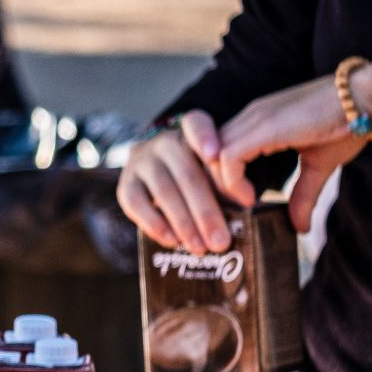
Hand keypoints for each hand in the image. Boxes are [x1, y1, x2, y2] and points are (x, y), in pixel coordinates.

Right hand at [115, 111, 230, 251]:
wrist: (161, 171)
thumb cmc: (199, 174)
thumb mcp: (215, 170)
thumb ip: (229, 181)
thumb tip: (246, 201)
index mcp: (191, 132)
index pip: (195, 124)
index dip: (204, 138)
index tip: (215, 155)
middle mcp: (164, 142)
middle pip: (186, 174)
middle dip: (205, 211)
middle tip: (220, 241)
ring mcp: (141, 161)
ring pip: (163, 191)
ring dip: (184, 223)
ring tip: (200, 247)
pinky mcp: (125, 182)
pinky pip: (135, 203)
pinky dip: (154, 224)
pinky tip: (171, 240)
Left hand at [213, 74, 367, 232]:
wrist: (366, 96)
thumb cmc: (346, 124)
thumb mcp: (318, 166)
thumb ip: (303, 195)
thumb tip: (300, 228)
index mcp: (255, 123)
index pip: (214, 150)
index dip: (215, 178)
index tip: (232, 202)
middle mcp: (248, 119)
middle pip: (204, 154)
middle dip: (209, 186)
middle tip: (227, 211)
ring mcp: (253, 121)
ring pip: (211, 156)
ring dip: (218, 187)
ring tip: (239, 206)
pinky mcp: (264, 128)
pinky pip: (229, 157)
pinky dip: (231, 180)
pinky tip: (249, 197)